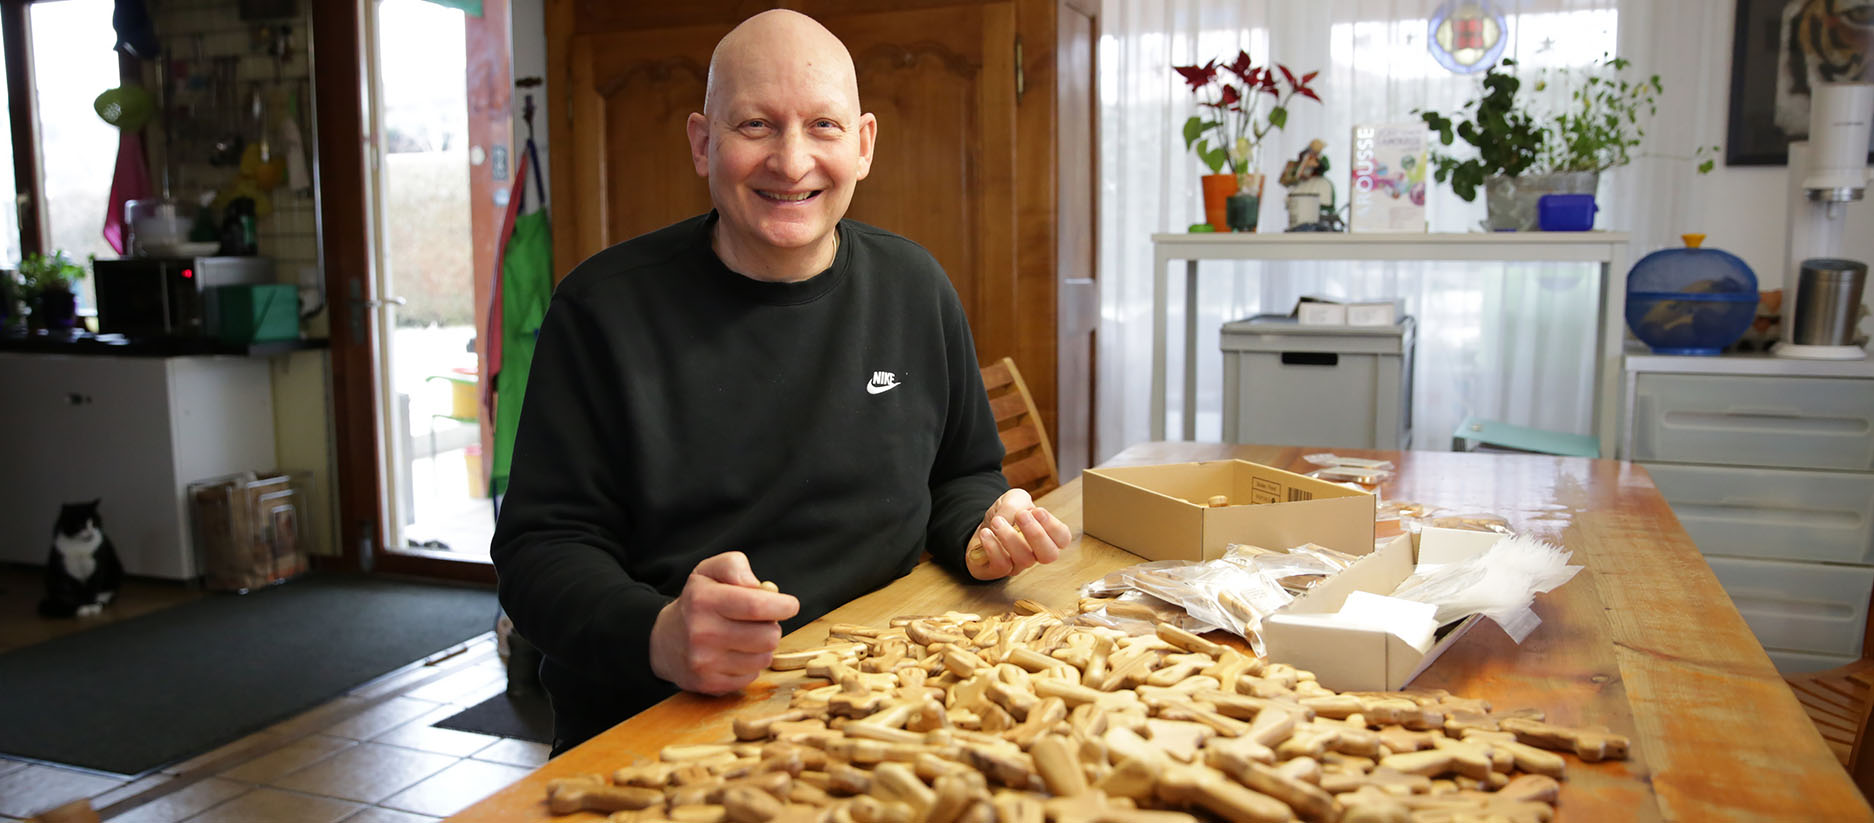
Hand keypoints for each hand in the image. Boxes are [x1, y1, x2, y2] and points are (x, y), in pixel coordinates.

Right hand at [649, 551, 798, 694]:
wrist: (664, 642)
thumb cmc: (696, 602)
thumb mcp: (709, 571)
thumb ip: (734, 566)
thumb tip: (760, 586)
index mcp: (704, 600)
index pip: (756, 606)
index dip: (782, 606)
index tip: (790, 605)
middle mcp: (702, 633)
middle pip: (768, 636)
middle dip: (771, 626)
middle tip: (759, 621)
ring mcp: (705, 662)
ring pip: (764, 658)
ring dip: (762, 647)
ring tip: (745, 637)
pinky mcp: (710, 684)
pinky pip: (751, 676)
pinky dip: (750, 665)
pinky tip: (734, 655)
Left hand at [964, 488, 1073, 579]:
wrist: (982, 527)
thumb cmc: (1005, 515)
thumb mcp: (1014, 499)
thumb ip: (1017, 505)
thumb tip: (1010, 522)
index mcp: (1046, 535)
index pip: (1063, 538)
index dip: (1053, 526)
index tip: (1037, 511)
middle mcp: (1036, 553)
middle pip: (1049, 555)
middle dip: (1037, 534)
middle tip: (1021, 516)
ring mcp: (1018, 565)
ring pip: (1024, 559)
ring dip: (1010, 537)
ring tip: (996, 521)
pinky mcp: (998, 571)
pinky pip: (1002, 565)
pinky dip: (993, 547)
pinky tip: (986, 533)